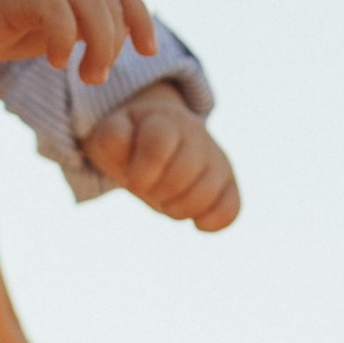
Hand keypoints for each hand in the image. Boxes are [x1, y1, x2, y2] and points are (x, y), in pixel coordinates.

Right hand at [0, 0, 158, 85]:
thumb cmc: (5, 21)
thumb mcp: (53, 28)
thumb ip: (83, 30)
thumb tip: (114, 49)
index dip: (140, 17)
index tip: (147, 51)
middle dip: (114, 42)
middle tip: (95, 76)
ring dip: (97, 40)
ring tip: (85, 73)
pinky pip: (52, 5)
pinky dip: (62, 35)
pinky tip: (55, 60)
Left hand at [82, 82, 240, 232]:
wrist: (159, 136)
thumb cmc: (131, 144)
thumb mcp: (112, 136)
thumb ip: (113, 137)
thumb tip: (124, 141)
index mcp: (164, 120)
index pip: (158, 145)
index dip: (141, 173)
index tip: (132, 180)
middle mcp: (195, 134)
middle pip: (183, 172)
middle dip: (158, 192)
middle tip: (150, 191)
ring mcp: (215, 158)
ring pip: (206, 192)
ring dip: (179, 209)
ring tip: (168, 202)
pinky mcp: (228, 182)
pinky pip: (230, 209)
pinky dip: (211, 222)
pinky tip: (196, 222)